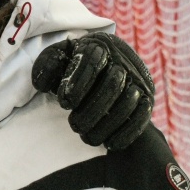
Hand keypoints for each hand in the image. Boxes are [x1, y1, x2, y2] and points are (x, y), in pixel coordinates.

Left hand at [31, 32, 154, 150]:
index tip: (64, 103)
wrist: (100, 74)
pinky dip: (127, 132)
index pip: (92, 59)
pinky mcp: (147, 98)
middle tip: (74, 126)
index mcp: (99, 45)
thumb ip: (47, 66)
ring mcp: (138, 79)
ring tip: (86, 137)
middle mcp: (124, 59)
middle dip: (92, 109)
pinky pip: (143, 115)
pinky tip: (109, 144)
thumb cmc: (71, 68)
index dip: (78, 82)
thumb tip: (42, 84)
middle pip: (112, 83)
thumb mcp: (57, 60)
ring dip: (107, 124)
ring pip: (129, 101)